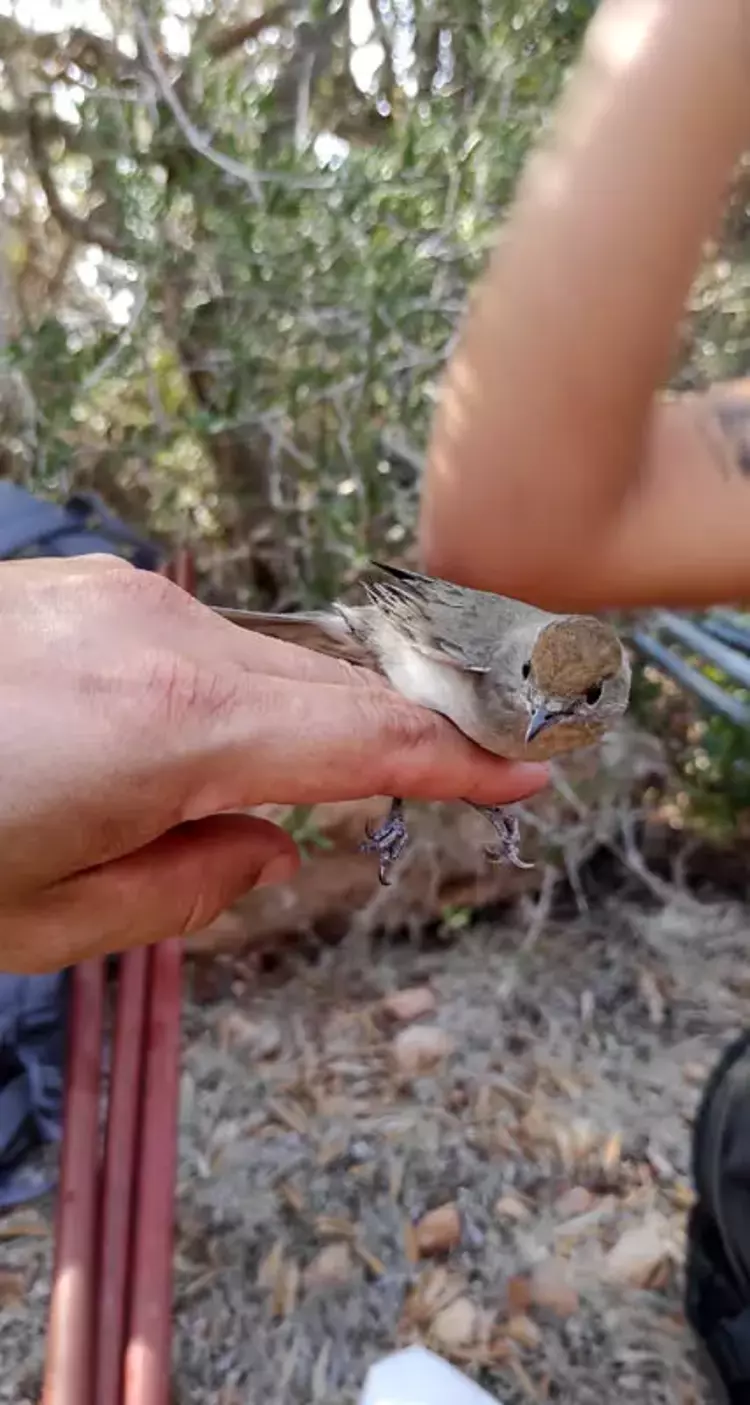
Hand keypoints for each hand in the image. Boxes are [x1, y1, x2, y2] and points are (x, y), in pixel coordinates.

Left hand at [0, 556, 547, 970]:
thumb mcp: (49, 921)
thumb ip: (187, 889)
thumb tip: (268, 846)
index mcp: (174, 730)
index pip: (365, 741)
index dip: (458, 762)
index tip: (529, 772)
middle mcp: (165, 640)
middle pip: (329, 688)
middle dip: (397, 735)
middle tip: (454, 776)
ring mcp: (122, 601)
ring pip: (267, 661)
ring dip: (307, 718)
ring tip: (312, 782)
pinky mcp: (87, 590)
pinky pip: (203, 643)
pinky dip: (240, 692)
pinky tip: (216, 740)